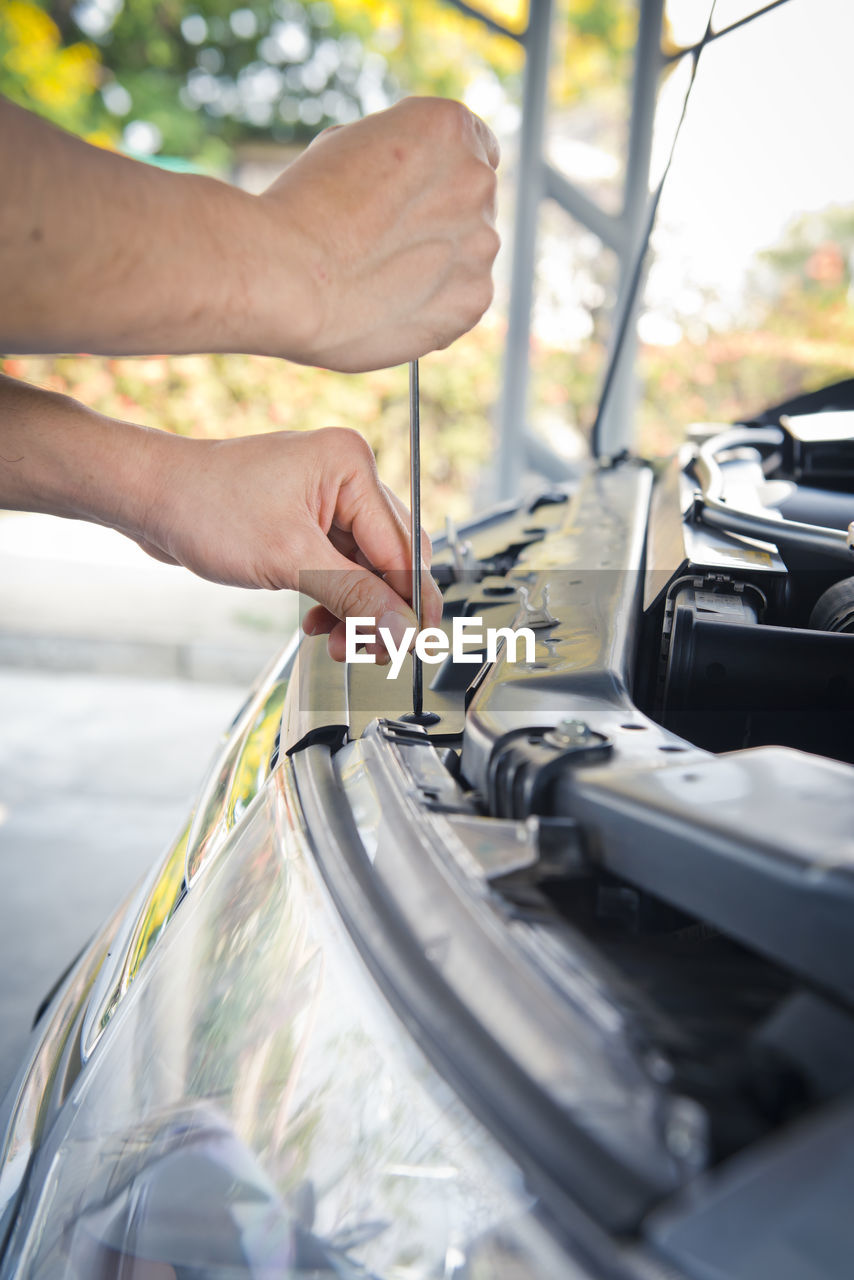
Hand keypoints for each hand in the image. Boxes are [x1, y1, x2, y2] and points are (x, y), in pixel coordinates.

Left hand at [140, 426, 442, 659]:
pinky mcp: (308, 520)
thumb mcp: (288, 559)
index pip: (402, 547)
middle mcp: (346, 476)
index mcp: (351, 466)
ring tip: (337, 642)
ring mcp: (328, 499)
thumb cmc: (206, 507)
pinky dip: (336, 600)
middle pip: (393, 558)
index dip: (409, 603)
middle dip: (380, 610)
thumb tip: (403, 630)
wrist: (151, 498)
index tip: (413, 645)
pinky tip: (319, 622)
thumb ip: (354, 596)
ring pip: (368, 569)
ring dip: (356, 611)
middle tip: (370, 650)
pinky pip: (341, 568)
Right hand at [257, 97, 500, 370]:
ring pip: (467, 256)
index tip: (421, 194)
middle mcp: (478, 180)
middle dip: (437, 222)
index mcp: (450, 127)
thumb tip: (410, 185)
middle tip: (382, 246)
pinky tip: (390, 308)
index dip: (444, 172)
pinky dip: (434, 309)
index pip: (477, 145)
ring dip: (437, 267)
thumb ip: (399, 160)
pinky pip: (462, 303)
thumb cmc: (303, 208)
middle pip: (470, 204)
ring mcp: (482, 243)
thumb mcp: (350, 147)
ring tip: (379, 282)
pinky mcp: (474, 299)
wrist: (289, 276)